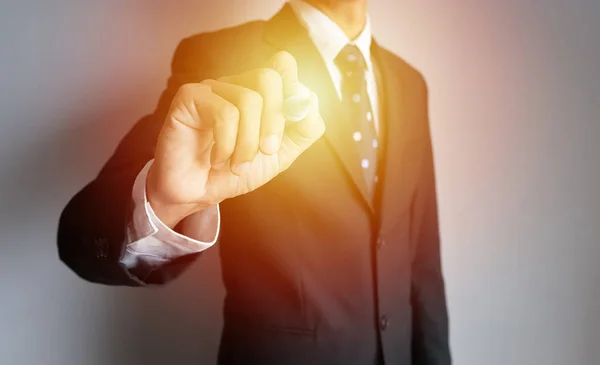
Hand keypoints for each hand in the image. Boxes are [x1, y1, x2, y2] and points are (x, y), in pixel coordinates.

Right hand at [147, 51, 324, 226]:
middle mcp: (234, 85)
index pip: (283, 67)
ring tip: (236, 166)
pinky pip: (223, 112)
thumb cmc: (233, 172)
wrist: (196, 195)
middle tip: (266, 152)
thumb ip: (302, 131)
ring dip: (248, 143)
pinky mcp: (189, 97)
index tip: (293, 120)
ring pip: (248, 99)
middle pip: (269, 78)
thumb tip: (311, 101)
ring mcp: (211, 89)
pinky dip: (226, 144)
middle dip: (274, 123)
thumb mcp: (278, 156)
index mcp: (257, 94)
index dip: (294, 89)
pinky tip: (217, 160)